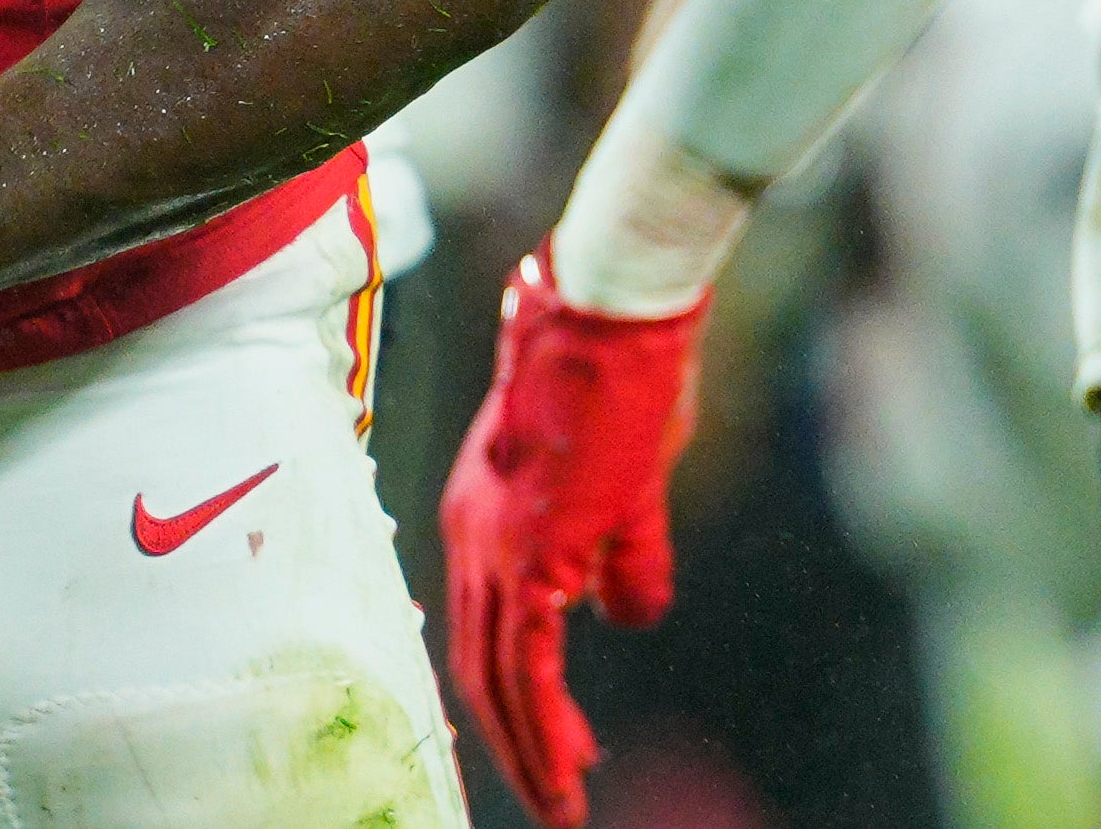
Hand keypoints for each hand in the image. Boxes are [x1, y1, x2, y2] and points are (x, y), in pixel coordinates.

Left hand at [439, 251, 708, 828]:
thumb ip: (619, 558)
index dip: (511, 692)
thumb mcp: (629, 492)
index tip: (548, 743)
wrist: (612, 320)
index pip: (485, 626)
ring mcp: (492, 543)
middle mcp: (471, 532)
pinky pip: (525, 663)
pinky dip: (542, 724)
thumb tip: (623, 617)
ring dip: (529, 748)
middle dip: (514, 739)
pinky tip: (567, 766)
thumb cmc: (625, 385)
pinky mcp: (529, 552)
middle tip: (549, 795)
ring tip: (559, 801)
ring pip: (494, 676)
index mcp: (484, 513)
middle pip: (477, 662)